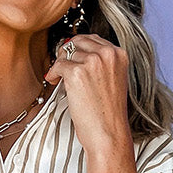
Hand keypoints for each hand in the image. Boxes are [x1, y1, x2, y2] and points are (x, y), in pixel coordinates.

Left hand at [44, 33, 134, 160]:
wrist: (109, 134)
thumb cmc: (110, 115)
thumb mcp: (114, 81)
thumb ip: (103, 65)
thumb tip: (81, 55)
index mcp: (119, 54)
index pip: (94, 39)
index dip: (80, 47)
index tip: (73, 55)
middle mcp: (107, 54)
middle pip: (79, 41)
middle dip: (68, 52)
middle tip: (62, 64)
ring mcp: (92, 62)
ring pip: (67, 53)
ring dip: (60, 64)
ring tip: (59, 76)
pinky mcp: (77, 73)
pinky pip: (58, 65)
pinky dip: (53, 73)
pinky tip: (54, 80)